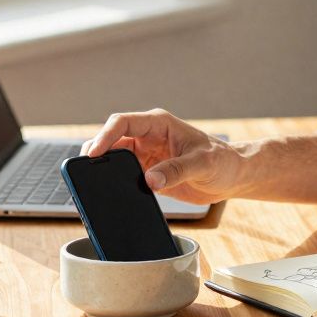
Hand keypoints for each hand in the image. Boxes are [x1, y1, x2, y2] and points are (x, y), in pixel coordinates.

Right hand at [82, 109, 243, 204]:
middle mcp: (148, 137)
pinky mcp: (147, 173)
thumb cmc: (223, 161)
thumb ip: (177, 170)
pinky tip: (106, 194)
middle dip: (96, 153)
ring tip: (89, 185)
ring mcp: (146, 155)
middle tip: (84, 172)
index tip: (94, 153)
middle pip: (111, 141)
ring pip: (113, 159)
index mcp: (159, 124)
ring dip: (102, 170)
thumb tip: (150, 180)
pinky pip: (123, 176)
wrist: (232, 177)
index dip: (105, 136)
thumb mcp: (203, 164)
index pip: (123, 123)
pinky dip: (112, 184)